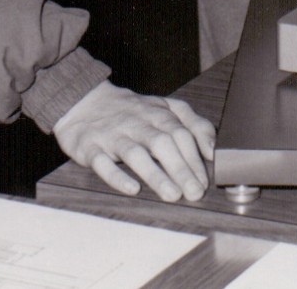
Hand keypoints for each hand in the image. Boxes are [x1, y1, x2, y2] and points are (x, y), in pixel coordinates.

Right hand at [51, 80, 214, 201]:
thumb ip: (193, 124)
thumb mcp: (165, 109)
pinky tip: (132, 189)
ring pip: (135, 153)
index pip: (181, 133)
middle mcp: (137, 122)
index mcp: (157, 113)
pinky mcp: (90, 147)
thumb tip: (213, 149)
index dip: (194, 157)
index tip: (205, 181)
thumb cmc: (133, 111)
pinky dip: (117, 176)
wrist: (84, 101)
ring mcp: (112, 135)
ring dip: (156, 174)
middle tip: (195, 193)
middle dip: (181, 168)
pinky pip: (102, 162)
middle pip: (162, 143)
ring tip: (172, 194)